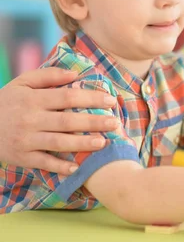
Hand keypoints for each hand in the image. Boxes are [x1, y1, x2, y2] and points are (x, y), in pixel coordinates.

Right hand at [0, 68, 117, 174]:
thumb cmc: (7, 102)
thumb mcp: (22, 83)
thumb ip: (48, 75)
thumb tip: (75, 73)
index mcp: (33, 99)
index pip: (68, 97)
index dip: (91, 99)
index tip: (111, 101)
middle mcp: (30, 119)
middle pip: (68, 121)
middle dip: (94, 122)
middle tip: (115, 123)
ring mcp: (26, 140)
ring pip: (58, 142)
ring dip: (82, 144)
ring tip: (103, 143)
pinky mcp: (21, 157)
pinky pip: (43, 163)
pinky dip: (60, 166)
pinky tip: (77, 168)